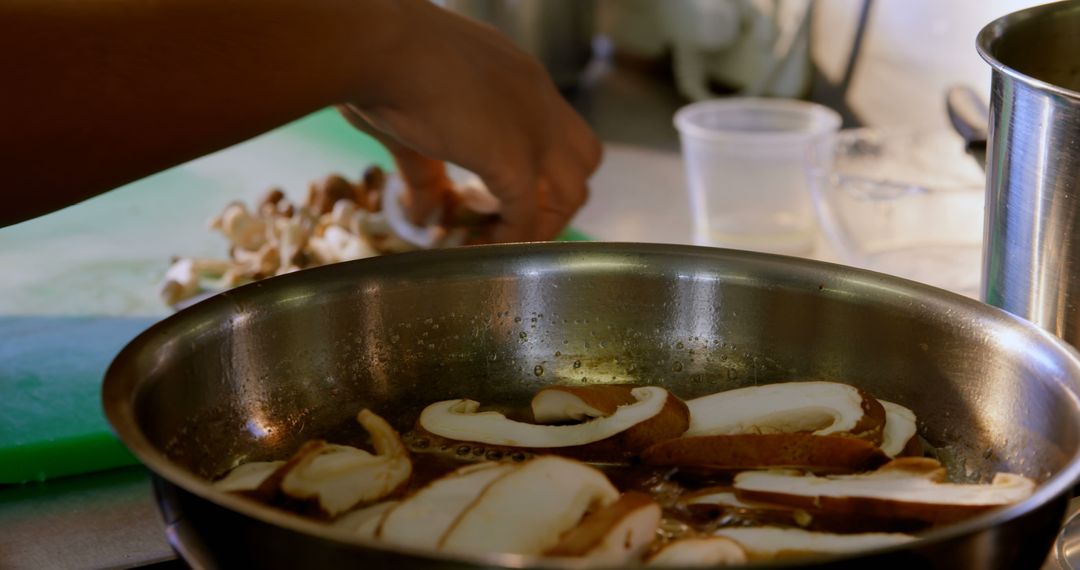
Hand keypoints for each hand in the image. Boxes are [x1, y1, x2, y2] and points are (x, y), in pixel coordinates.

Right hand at [341, 0, 601, 241]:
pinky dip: (507, 239)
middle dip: (554, 199)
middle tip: (508, 219)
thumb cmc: (381, 63)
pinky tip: (477, 245)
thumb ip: (426, 173)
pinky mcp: (514, 161)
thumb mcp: (413, 121)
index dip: (538, 169)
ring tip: (495, 238)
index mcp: (519, 78)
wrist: (378, 45)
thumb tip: (422, 216)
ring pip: (573, 192)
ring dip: (540, 225)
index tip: (497, 192)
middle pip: (584, 161)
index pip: (555, 129)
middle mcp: (539, 100)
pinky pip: (527, 218)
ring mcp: (534, 131)